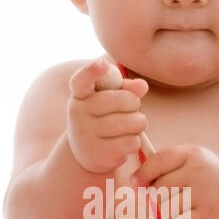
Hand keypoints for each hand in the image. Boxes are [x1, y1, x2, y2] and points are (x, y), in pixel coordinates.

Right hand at [67, 58, 148, 173]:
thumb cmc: (103, 117)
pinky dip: (135, 142)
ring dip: (139, 124)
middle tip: (132, 109)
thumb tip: (142, 86)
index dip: (92, 71)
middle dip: (135, 104)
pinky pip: (131, 142)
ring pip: (132, 123)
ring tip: (130, 126)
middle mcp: (77, 113)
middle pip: (123, 100)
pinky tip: (124, 142)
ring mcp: (85, 135)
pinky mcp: (96, 154)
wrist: (87, 152)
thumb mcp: (110, 99)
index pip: (81, 80)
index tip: (103, 64)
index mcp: (80, 94)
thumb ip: (126, 88)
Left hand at [131, 144, 218, 218]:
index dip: (142, 174)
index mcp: (192, 153)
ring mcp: (206, 194)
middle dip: (157, 196)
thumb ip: (158, 168)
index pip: (158, 161)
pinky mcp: (208, 217)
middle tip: (170, 197)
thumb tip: (134, 184)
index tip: (135, 183)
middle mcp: (201, 171)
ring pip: (165, 209)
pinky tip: (188, 218)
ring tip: (183, 206)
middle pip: (159, 189)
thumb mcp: (185, 163)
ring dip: (168, 212)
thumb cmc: (200, 178)